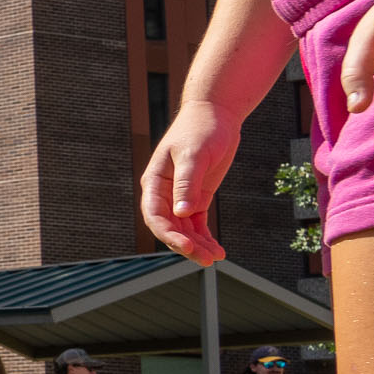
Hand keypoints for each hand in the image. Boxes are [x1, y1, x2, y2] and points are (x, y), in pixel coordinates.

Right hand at [138, 96, 244, 261]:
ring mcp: (180, 197)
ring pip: (184, 229)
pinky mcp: (197, 197)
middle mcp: (164, 194)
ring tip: (216, 257)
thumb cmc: (201, 129)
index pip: (155, 216)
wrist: (215, 114)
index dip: (168, 234)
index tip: (187, 246)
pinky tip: (218, 249)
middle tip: (206, 259)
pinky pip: (196, 224)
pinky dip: (205, 237)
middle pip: (169, 228)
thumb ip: (187, 184)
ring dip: (198, 245)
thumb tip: (181, 213)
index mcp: (155, 182)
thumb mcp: (194, 155)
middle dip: (186, 245)